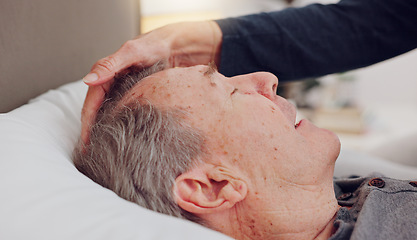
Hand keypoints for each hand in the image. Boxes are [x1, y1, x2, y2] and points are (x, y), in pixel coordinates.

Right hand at [80, 21, 221, 144]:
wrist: (176, 46)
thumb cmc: (154, 46)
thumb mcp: (132, 53)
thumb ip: (110, 65)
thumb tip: (87, 80)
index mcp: (105, 76)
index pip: (90, 105)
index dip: (87, 124)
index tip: (87, 144)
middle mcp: (112, 87)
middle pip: (98, 114)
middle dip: (94, 133)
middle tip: (94, 155)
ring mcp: (124, 94)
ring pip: (111, 117)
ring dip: (107, 133)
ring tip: (107, 153)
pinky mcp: (138, 99)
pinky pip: (127, 116)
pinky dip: (123, 128)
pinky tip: (126, 141)